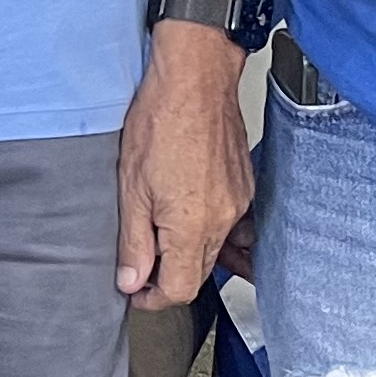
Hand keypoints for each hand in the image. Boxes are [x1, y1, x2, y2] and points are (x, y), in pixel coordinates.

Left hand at [119, 27, 252, 308]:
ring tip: (158, 233)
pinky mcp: (244, 185)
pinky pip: (227, 222)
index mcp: (192, 226)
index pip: (180, 288)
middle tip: (138, 264)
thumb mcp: (130, 187)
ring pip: (214, 247)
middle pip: (199, 272)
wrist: (196, 79)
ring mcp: (238, 202)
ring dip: (186, 251)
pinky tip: (182, 209)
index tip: (135, 291)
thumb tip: (131, 281)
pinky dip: (204, 226)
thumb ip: (133, 241)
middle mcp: (223, 219)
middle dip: (168, 275)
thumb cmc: (161, 120)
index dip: (153, 297)